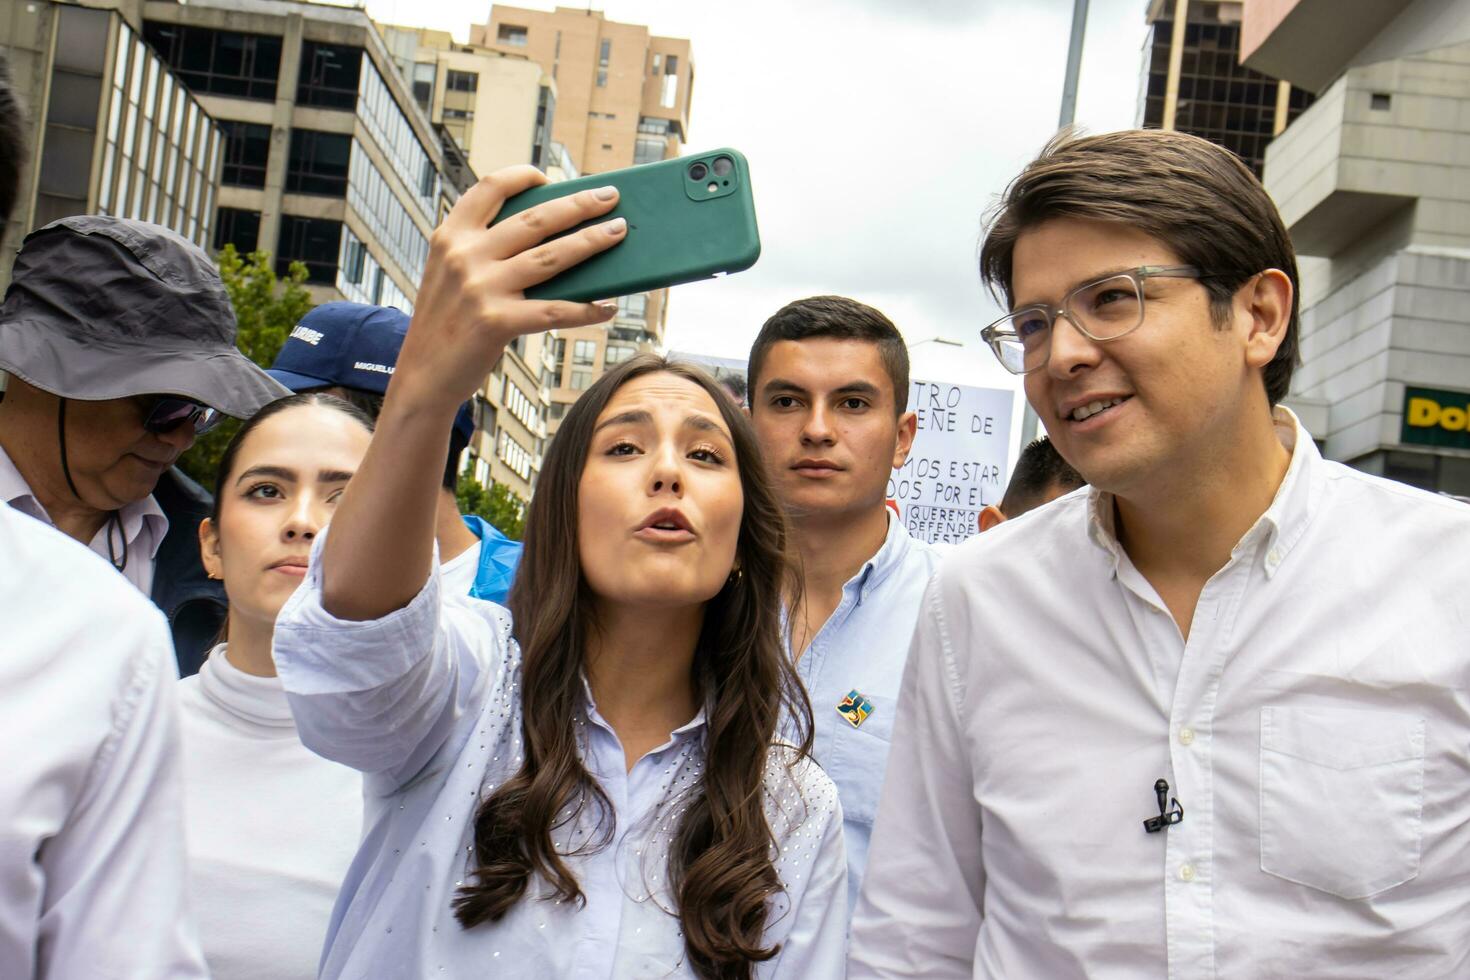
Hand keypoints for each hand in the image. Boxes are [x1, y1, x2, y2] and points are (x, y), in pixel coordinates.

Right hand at [389, 166, 625, 413]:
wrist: (420, 377)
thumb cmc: (446, 324)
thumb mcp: (451, 276)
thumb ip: (484, 252)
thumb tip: (551, 239)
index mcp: (451, 236)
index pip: (491, 188)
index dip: (523, 176)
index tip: (550, 177)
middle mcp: (464, 256)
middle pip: (535, 219)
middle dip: (579, 203)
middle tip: (611, 196)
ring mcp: (480, 288)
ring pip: (552, 257)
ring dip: (592, 241)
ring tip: (619, 232)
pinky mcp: (496, 322)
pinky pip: (555, 311)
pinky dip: (587, 310)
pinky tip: (608, 307)